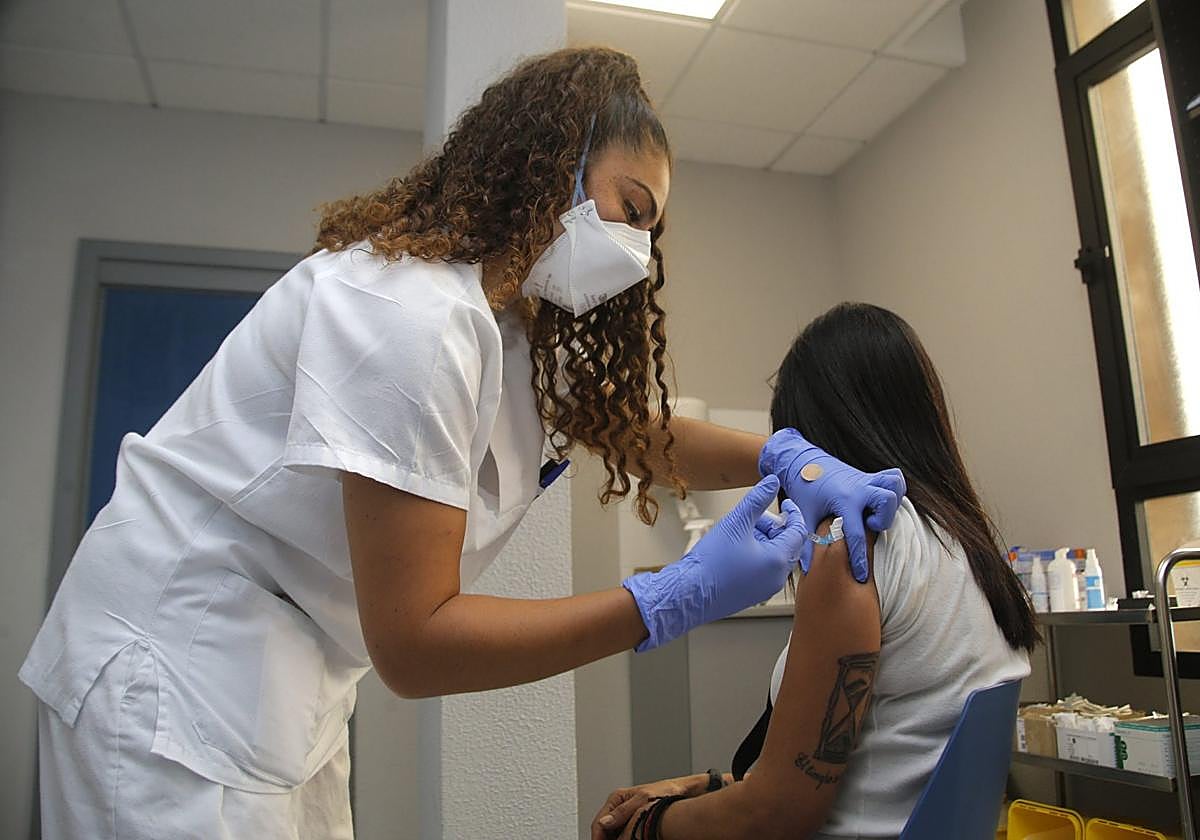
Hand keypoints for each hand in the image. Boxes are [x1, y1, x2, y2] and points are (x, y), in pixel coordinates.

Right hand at [591, 775, 704, 838]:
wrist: (683, 793)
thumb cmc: (665, 791)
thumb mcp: (642, 800)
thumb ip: (622, 812)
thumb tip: (604, 822)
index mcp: (617, 798)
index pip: (599, 822)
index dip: (597, 837)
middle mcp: (619, 806)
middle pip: (604, 829)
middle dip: (605, 839)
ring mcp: (626, 815)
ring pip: (613, 833)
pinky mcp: (634, 822)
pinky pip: (623, 834)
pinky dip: (623, 839)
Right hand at [623, 475, 806, 651]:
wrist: (689, 593)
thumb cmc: (711, 562)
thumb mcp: (736, 521)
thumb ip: (757, 499)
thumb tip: (772, 482)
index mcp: (778, 560)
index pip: (798, 531)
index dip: (792, 512)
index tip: (784, 502)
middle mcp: (777, 577)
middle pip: (786, 543)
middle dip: (772, 527)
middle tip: (752, 517)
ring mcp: (766, 588)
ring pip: (774, 556)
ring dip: (763, 539)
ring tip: (738, 532)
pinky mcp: (753, 594)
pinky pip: (764, 569)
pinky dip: (756, 554)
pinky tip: (735, 548)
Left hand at [758, 428, 905, 582]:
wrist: (802, 461)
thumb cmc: (804, 489)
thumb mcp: (804, 515)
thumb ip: (807, 542)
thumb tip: (808, 568)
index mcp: (842, 500)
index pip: (856, 534)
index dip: (859, 559)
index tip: (861, 576)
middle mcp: (859, 488)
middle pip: (887, 503)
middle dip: (883, 520)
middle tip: (868, 526)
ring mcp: (866, 480)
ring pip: (895, 486)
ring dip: (890, 504)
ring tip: (874, 514)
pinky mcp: (870, 477)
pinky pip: (894, 477)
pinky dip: (894, 489)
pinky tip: (880, 503)